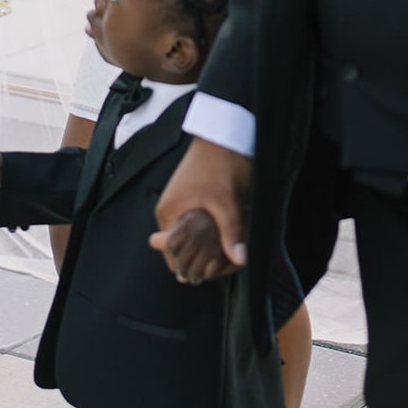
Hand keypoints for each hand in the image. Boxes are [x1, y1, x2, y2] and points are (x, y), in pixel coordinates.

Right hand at [149, 138, 250, 280]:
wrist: (223, 135)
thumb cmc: (219, 163)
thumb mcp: (226, 201)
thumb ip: (230, 232)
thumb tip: (239, 259)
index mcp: (168, 213)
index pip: (170, 254)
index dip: (189, 266)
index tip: (210, 272)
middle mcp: (169, 211)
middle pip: (179, 248)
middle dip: (197, 258)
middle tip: (221, 265)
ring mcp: (179, 204)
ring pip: (188, 238)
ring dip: (203, 247)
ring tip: (223, 254)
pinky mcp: (190, 200)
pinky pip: (193, 226)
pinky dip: (206, 234)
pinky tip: (223, 238)